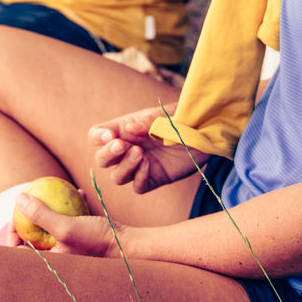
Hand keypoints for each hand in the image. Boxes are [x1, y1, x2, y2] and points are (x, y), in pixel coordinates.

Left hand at [10, 193, 123, 258]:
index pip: (19, 250)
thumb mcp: (65, 227)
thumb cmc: (95, 241)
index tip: (15, 213)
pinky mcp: (84, 237)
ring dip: (53, 208)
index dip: (13, 232)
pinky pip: (72, 220)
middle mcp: (57, 256)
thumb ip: (40, 215)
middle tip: (31, 199)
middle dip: (31, 216)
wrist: (125, 245)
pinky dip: (73, 207)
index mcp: (48, 261)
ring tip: (52, 192)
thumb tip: (18, 199)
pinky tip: (80, 193)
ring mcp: (70, 246)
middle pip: (34, 235)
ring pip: (54, 225)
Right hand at [88, 104, 205, 194]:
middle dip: (107, 154)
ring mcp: (139, 166)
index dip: (98, 137)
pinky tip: (148, 165)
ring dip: (123, 167)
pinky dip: (139, 178)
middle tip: (122, 145)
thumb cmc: (180, 118)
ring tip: (140, 154)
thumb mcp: (163, 114)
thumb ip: (147, 121)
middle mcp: (127, 149)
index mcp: (123, 130)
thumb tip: (130, 128)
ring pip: (117, 177)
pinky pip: (138, 186)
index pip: (97, 136)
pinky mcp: (154, 179)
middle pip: (102, 160)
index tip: (110, 136)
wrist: (204, 131)